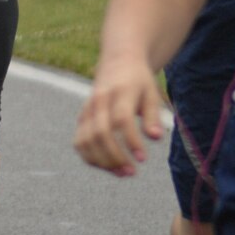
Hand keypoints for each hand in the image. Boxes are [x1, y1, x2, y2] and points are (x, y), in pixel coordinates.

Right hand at [75, 59, 164, 175]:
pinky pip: (79, 142)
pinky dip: (90, 158)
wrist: (117, 62)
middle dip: (115, 156)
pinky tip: (108, 166)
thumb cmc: (139, 81)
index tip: (143, 159)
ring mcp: (87, 110)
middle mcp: (99, 101)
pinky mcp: (81, 118)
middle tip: (132, 172)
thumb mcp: (152, 93)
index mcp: (119, 92)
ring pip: (85, 140)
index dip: (131, 141)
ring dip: (101, 160)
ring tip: (122, 173)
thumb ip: (153, 115)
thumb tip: (155, 138)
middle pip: (100, 133)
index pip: (121, 120)